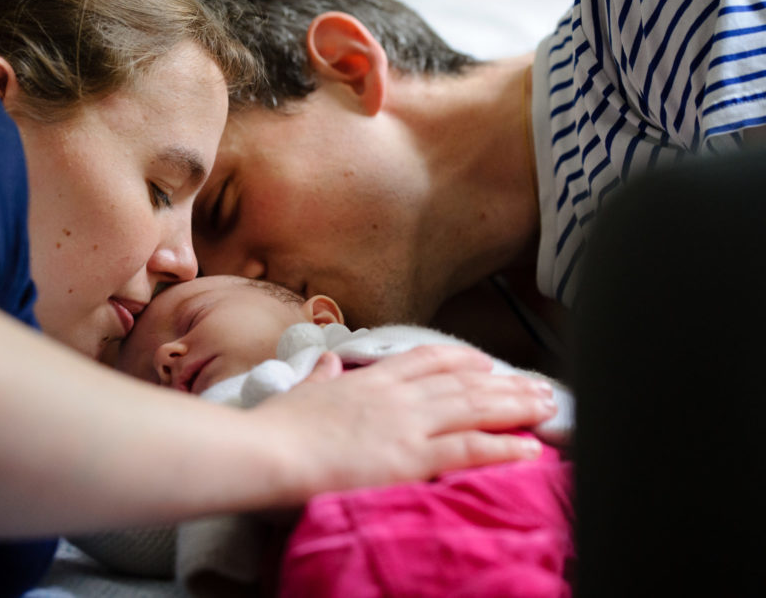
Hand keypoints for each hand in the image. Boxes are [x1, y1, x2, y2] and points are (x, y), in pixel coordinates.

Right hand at [251, 345, 555, 500]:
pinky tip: (531, 448)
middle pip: (463, 383)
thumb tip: (328, 362)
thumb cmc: (277, 428)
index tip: (484, 362)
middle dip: (505, 384)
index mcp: (370, 381)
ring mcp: (407, 424)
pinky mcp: (411, 458)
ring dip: (516, 407)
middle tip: (537, 386)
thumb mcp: (300, 392)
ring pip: (474, 409)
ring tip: (548, 407)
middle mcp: (397, 396)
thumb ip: (320, 376)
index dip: (460, 359)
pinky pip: (469, 449)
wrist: (268, 452)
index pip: (425, 360)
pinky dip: (503, 447)